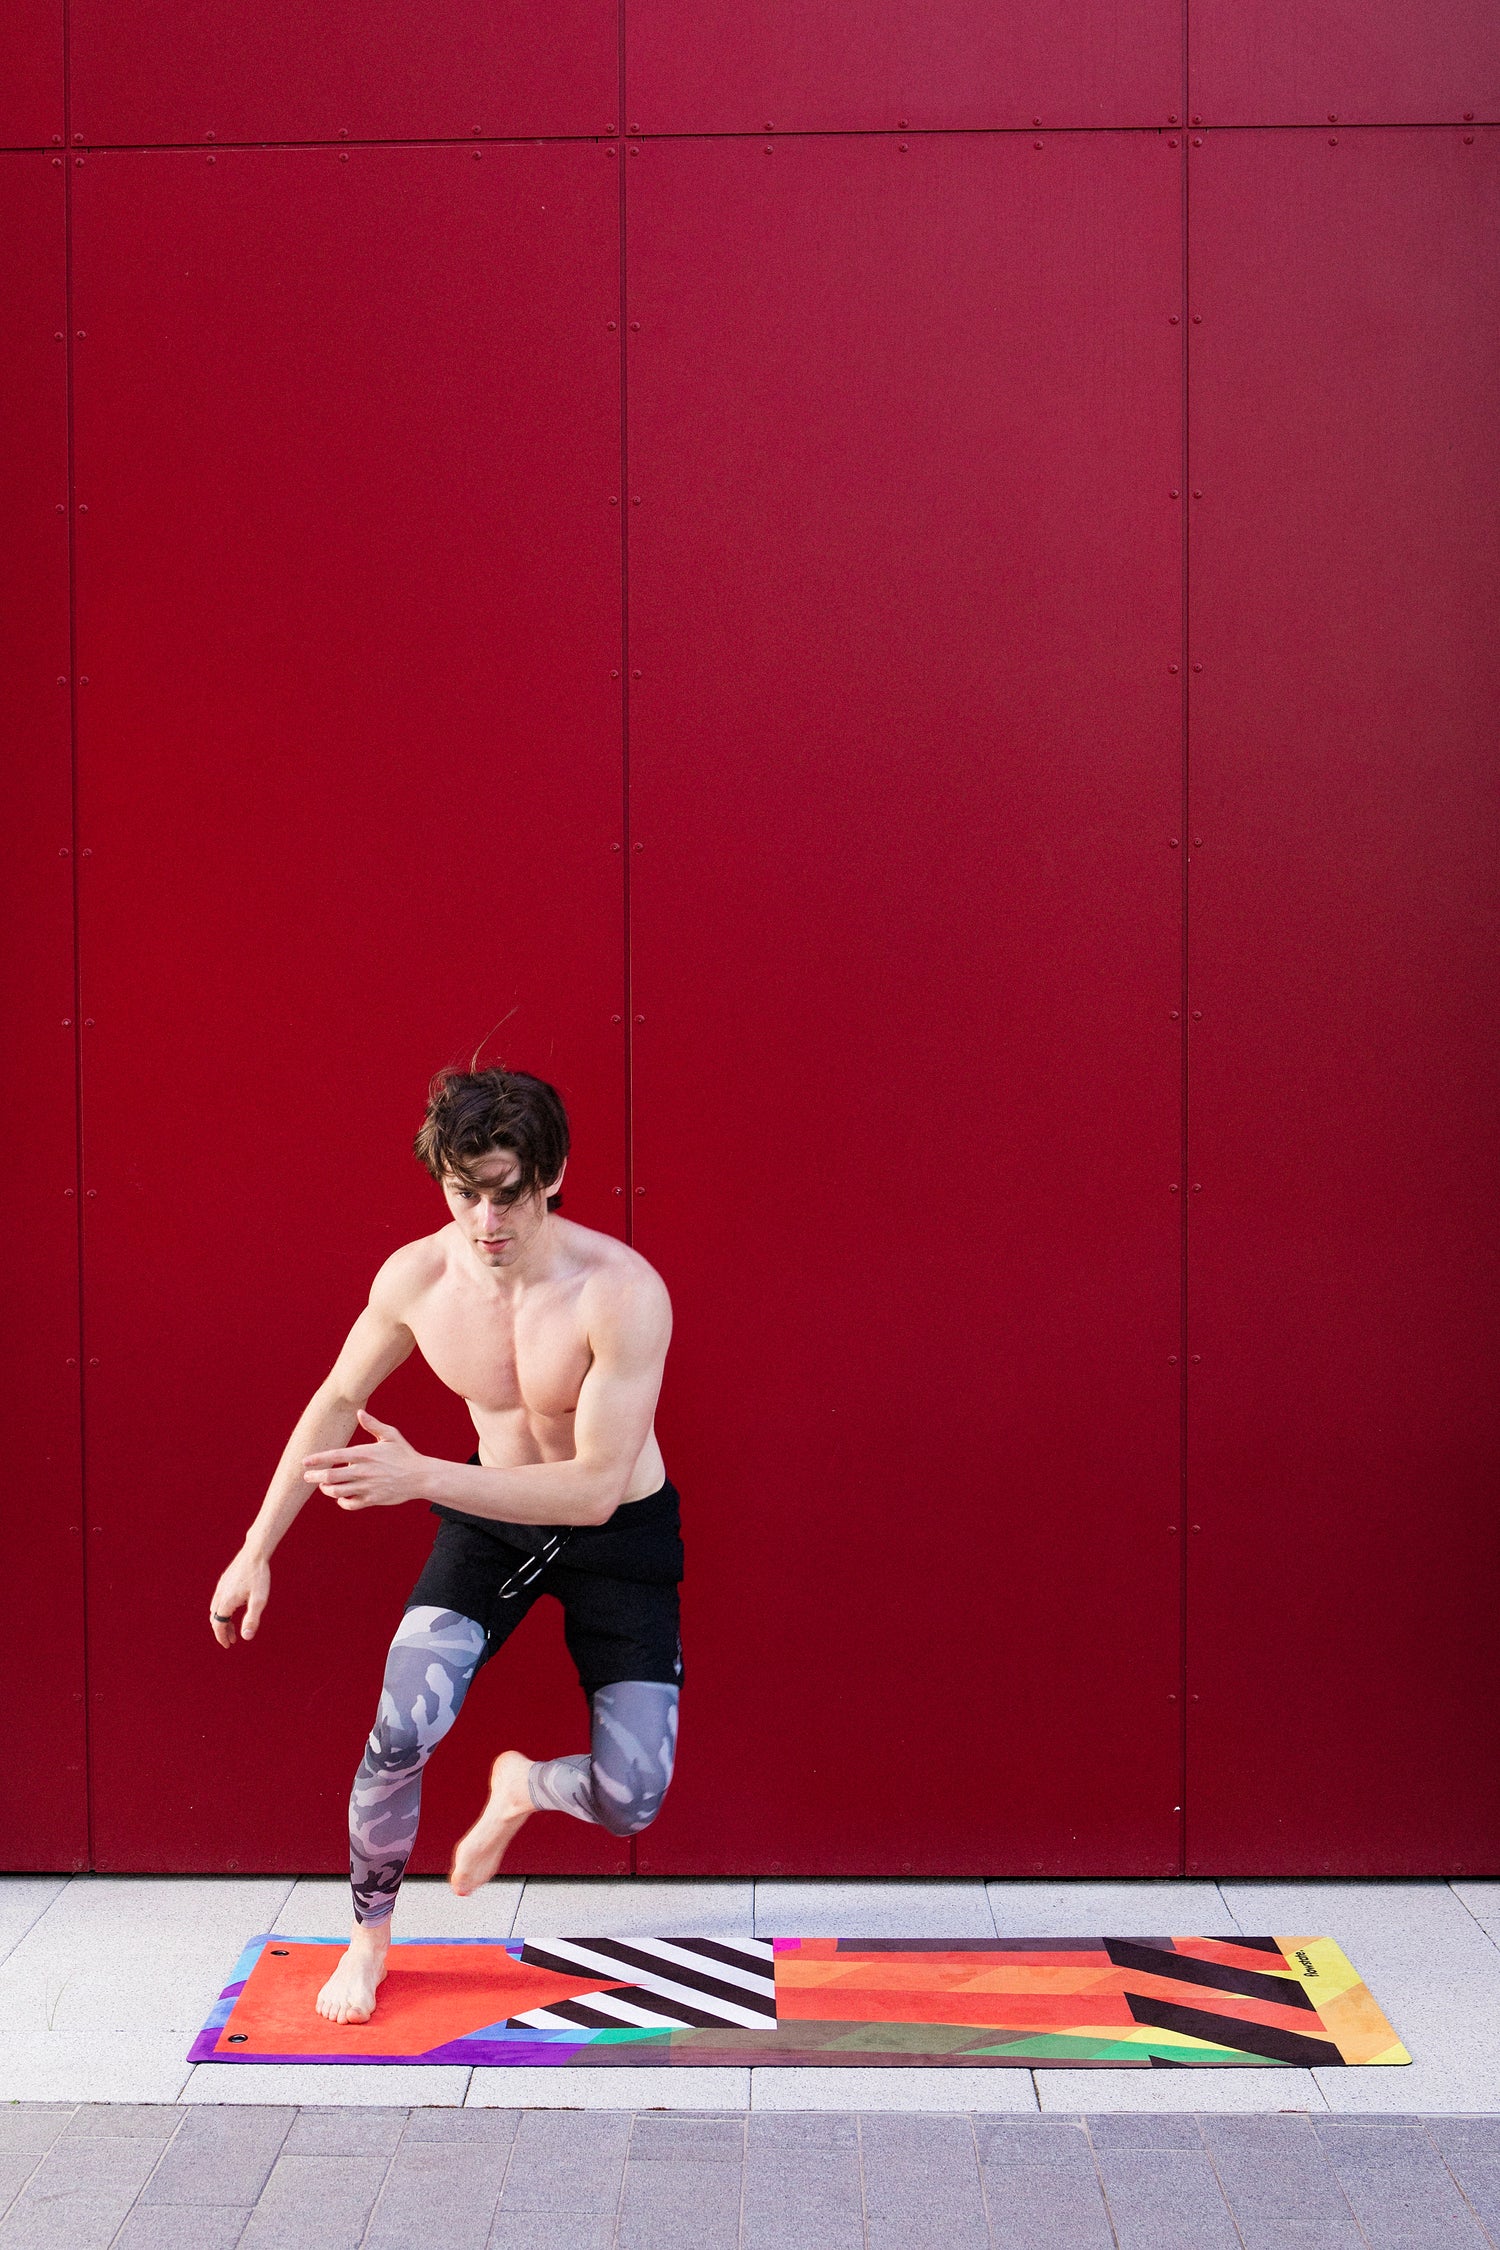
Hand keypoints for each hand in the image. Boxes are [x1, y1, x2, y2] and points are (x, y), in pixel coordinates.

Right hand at [210, 1550, 269, 1646]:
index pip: (218, 1625)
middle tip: (233, 1640)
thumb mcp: (259, 1599)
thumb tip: (246, 1637)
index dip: (222, 1637)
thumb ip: (252, 1619)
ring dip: (223, 1620)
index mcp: (226, 1601)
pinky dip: (223, 1610)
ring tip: (235, 1626)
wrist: (255, 1552)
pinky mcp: (224, 1581)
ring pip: (216, 1609)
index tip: (228, 1645)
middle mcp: (220, 1595)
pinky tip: (234, 1608)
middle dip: (222, 1631)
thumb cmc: (259, 1576)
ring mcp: (221, 1587)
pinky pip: (218, 1600)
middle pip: (215, 1618)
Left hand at [303, 1410, 429, 1510]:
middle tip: (306, 1477)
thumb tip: (360, 1412)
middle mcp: (363, 1471)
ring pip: (338, 1492)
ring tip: (323, 1486)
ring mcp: (367, 1487)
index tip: (305, 1462)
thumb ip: (373, 1425)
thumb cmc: (404, 1454)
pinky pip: (351, 1504)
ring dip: (327, 1490)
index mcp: (365, 1454)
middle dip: (315, 1477)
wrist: (421, 1477)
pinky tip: (340, 1498)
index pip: (334, 1456)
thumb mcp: (391, 1435)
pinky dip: (342, 1502)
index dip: (317, 1459)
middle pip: (331, 1477)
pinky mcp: (372, 1500)